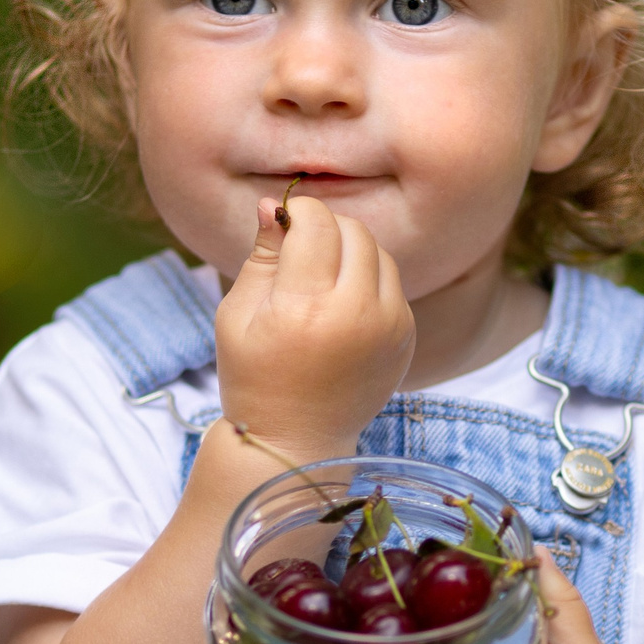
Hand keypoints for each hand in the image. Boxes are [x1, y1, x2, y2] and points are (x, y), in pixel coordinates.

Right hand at [214, 193, 413, 465]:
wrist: (296, 440)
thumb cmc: (255, 375)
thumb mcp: (238, 315)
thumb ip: (261, 255)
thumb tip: (272, 204)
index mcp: (306, 306)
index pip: (317, 223)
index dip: (298, 212)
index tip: (285, 223)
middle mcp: (356, 312)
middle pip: (354, 231)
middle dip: (326, 228)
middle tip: (301, 250)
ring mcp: (388, 326)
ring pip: (378, 253)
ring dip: (350, 251)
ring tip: (322, 280)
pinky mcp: (405, 336)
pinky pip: (391, 283)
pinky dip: (368, 281)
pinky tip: (342, 307)